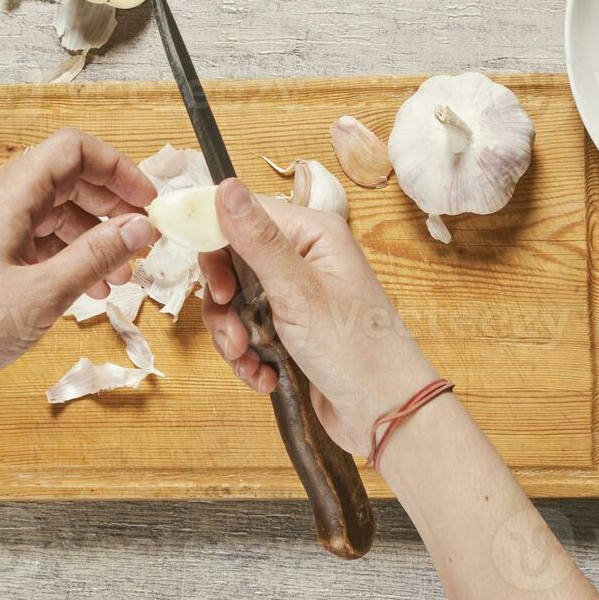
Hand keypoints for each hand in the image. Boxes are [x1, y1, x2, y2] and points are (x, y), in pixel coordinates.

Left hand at [0, 128, 158, 410]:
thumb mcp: (44, 293)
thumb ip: (97, 254)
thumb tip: (142, 227)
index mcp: (5, 196)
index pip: (72, 149)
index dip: (116, 168)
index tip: (146, 201)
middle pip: (65, 177)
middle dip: (109, 204)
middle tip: (142, 237)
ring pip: (52, 211)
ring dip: (91, 235)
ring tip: (120, 276)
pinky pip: (34, 237)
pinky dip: (66, 254)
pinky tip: (87, 289)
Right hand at [199, 179, 437, 455]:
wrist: (384, 413)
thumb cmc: (354, 348)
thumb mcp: (298, 292)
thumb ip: (257, 240)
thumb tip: (225, 186)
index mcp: (312, 233)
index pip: (243, 214)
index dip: (216, 245)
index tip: (214, 286)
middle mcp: (304, 257)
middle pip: (232, 261)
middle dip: (223, 303)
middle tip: (233, 333)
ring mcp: (296, 294)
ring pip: (235, 301)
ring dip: (232, 335)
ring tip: (249, 360)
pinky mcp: (290, 328)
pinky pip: (247, 330)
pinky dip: (247, 356)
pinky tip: (264, 377)